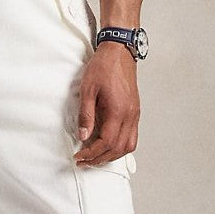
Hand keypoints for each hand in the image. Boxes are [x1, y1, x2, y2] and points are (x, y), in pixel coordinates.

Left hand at [74, 42, 139, 164]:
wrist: (119, 53)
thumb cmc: (104, 67)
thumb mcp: (88, 90)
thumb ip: (86, 115)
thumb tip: (83, 135)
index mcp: (118, 112)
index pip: (106, 142)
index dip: (92, 153)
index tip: (79, 156)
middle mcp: (130, 116)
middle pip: (118, 149)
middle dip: (100, 159)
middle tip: (84, 161)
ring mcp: (135, 114)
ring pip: (129, 145)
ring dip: (112, 155)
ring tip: (95, 157)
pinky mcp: (135, 111)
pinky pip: (132, 136)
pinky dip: (120, 146)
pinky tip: (109, 146)